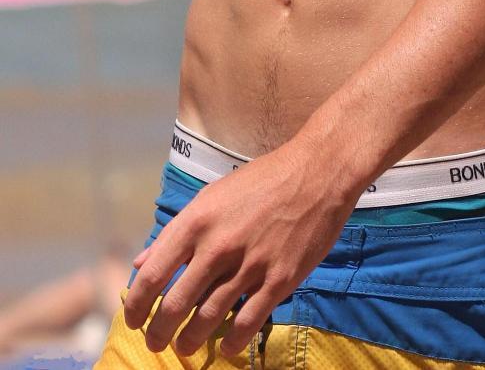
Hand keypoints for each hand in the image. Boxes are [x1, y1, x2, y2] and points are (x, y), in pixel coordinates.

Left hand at [123, 141, 358, 358]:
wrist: (317, 172)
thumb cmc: (262, 180)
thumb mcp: (212, 195)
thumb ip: (176, 231)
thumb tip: (139, 262)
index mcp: (196, 221)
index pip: (152, 275)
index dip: (135, 306)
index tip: (132, 319)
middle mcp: (218, 246)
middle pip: (175, 305)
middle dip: (159, 332)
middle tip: (156, 342)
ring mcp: (249, 265)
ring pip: (207, 320)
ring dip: (190, 341)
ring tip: (185, 346)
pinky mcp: (279, 280)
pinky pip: (246, 324)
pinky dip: (230, 343)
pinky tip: (225, 346)